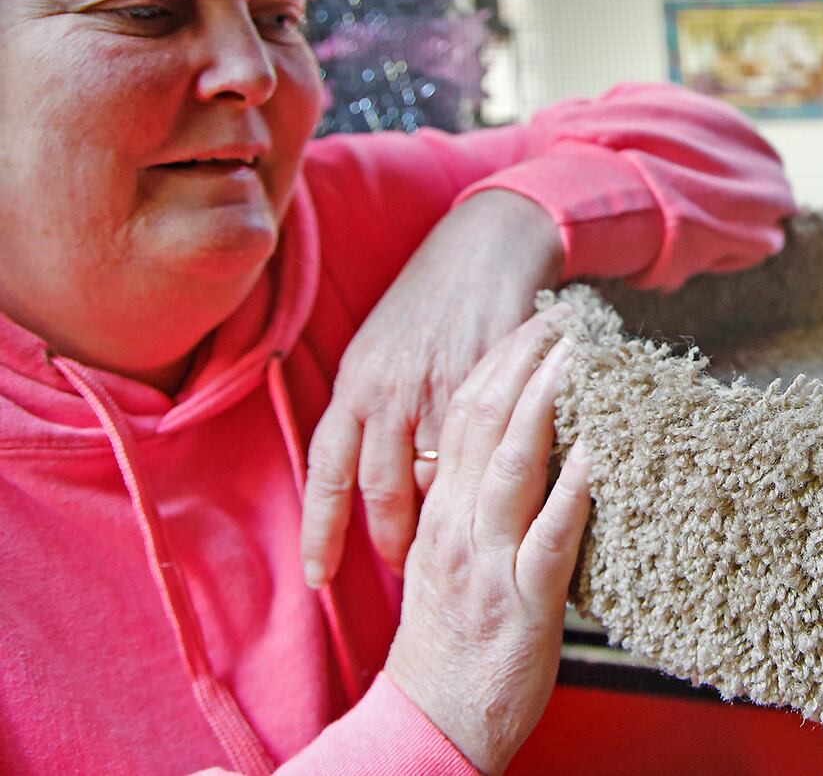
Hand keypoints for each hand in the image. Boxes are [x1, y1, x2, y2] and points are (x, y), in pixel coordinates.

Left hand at [301, 190, 563, 586]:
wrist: (484, 246)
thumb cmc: (431, 302)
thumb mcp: (381, 352)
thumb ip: (370, 409)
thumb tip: (368, 471)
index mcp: (355, 385)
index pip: (327, 472)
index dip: (321, 530)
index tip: (318, 579)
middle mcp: (389, 390)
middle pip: (381, 487)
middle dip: (391, 539)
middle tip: (404, 572)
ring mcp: (440, 386)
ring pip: (437, 475)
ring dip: (443, 519)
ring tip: (455, 548)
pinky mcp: (491, 381)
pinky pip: (486, 448)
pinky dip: (490, 479)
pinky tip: (502, 502)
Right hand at [385, 311, 590, 773]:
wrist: (434, 723)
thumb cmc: (451, 645)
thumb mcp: (448, 562)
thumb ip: (469, 508)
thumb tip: (509, 457)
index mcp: (440, 513)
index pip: (461, 417)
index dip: (497, 363)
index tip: (531, 323)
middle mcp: (457, 526)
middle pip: (483, 424)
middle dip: (523, 363)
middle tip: (561, 316)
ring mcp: (488, 561)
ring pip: (512, 466)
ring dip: (547, 405)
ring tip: (577, 357)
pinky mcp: (523, 600)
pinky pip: (550, 535)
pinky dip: (573, 489)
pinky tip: (597, 452)